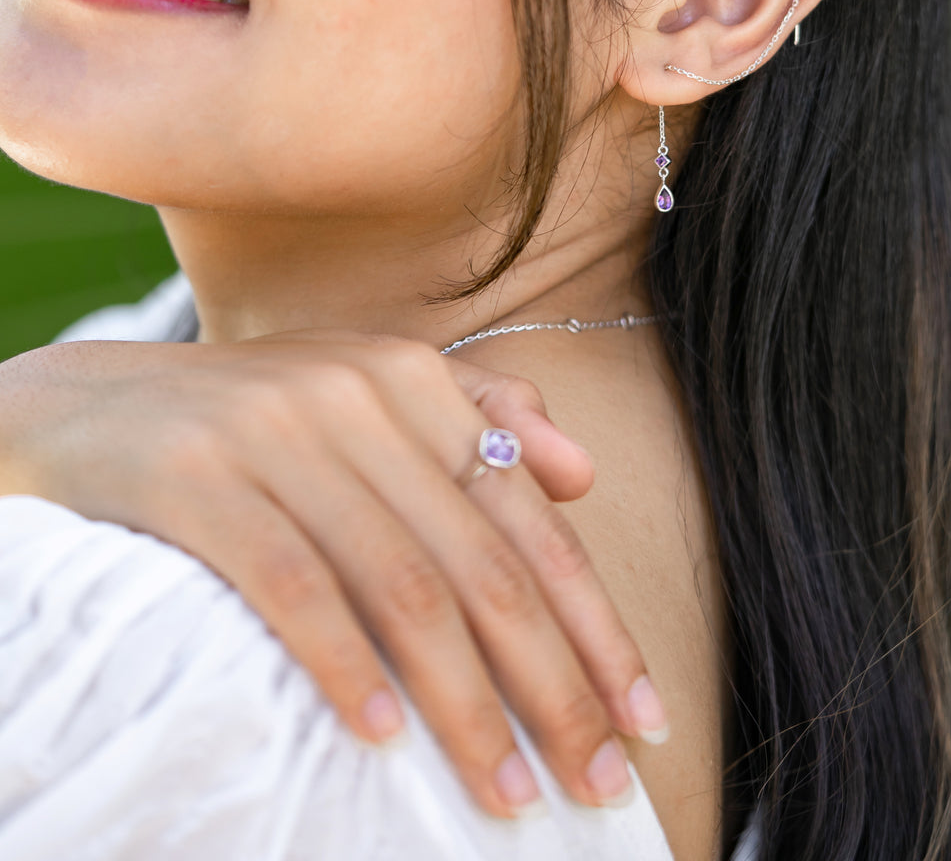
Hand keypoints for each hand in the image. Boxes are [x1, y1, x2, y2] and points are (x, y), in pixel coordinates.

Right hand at [0, 331, 667, 815]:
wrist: (89, 405)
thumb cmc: (253, 421)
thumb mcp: (368, 398)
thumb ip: (479, 417)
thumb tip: (582, 473)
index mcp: (413, 378)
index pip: (528, 520)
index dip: (593, 624)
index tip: (640, 720)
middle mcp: (359, 394)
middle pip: (481, 564)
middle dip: (551, 685)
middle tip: (594, 784)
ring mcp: (278, 433)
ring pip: (403, 588)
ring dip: (465, 703)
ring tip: (505, 792)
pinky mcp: (200, 479)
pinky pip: (294, 586)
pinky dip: (346, 666)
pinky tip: (384, 737)